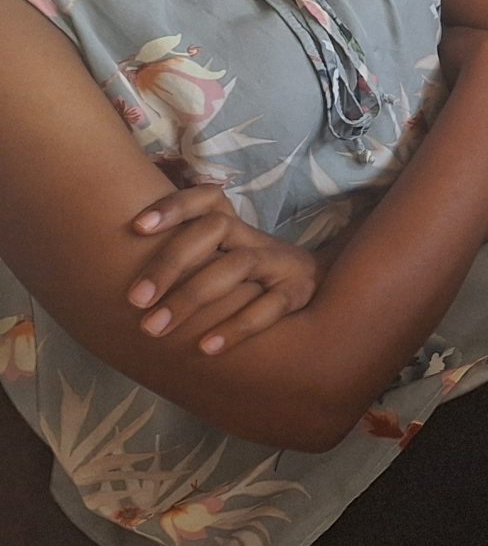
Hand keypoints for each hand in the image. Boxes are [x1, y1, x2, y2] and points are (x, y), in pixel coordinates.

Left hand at [126, 185, 322, 356]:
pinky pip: (271, 306)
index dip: (175, 206)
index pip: (208, 198)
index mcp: (234, 227)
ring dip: (192, 296)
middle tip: (134, 300)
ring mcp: (281, 264)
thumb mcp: (224, 259)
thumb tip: (110, 270)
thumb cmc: (251, 280)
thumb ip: (185, 259)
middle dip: (170, 262)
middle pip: (216, 228)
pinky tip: (206, 347)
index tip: (136, 228)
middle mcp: (256, 239)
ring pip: (238, 265)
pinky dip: (237, 326)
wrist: (318, 287)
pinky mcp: (298, 293)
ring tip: (155, 329)